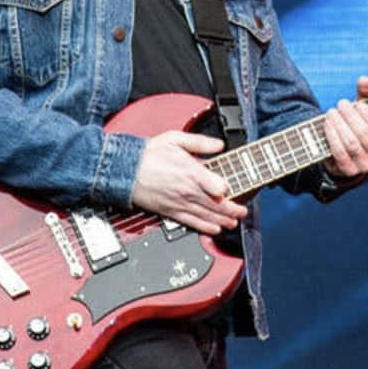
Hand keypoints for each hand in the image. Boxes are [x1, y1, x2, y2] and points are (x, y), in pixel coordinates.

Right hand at [129, 130, 247, 234]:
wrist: (124, 170)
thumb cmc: (147, 154)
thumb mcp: (174, 139)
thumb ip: (199, 142)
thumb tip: (218, 145)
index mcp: (191, 172)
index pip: (217, 186)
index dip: (229, 190)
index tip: (235, 190)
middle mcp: (187, 190)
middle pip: (216, 205)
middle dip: (233, 210)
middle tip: (242, 211)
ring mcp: (179, 203)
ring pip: (207, 216)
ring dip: (223, 221)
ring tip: (234, 222)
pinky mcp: (170, 212)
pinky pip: (192, 222)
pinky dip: (205, 228)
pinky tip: (214, 229)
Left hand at [322, 76, 367, 181]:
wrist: (347, 149)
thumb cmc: (361, 123)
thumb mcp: (366, 108)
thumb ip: (367, 93)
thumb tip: (364, 80)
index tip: (358, 104)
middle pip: (365, 135)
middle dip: (350, 117)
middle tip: (341, 104)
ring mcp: (366, 167)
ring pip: (351, 144)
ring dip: (339, 125)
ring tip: (332, 112)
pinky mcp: (349, 171)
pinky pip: (339, 153)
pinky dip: (332, 137)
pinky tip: (327, 124)